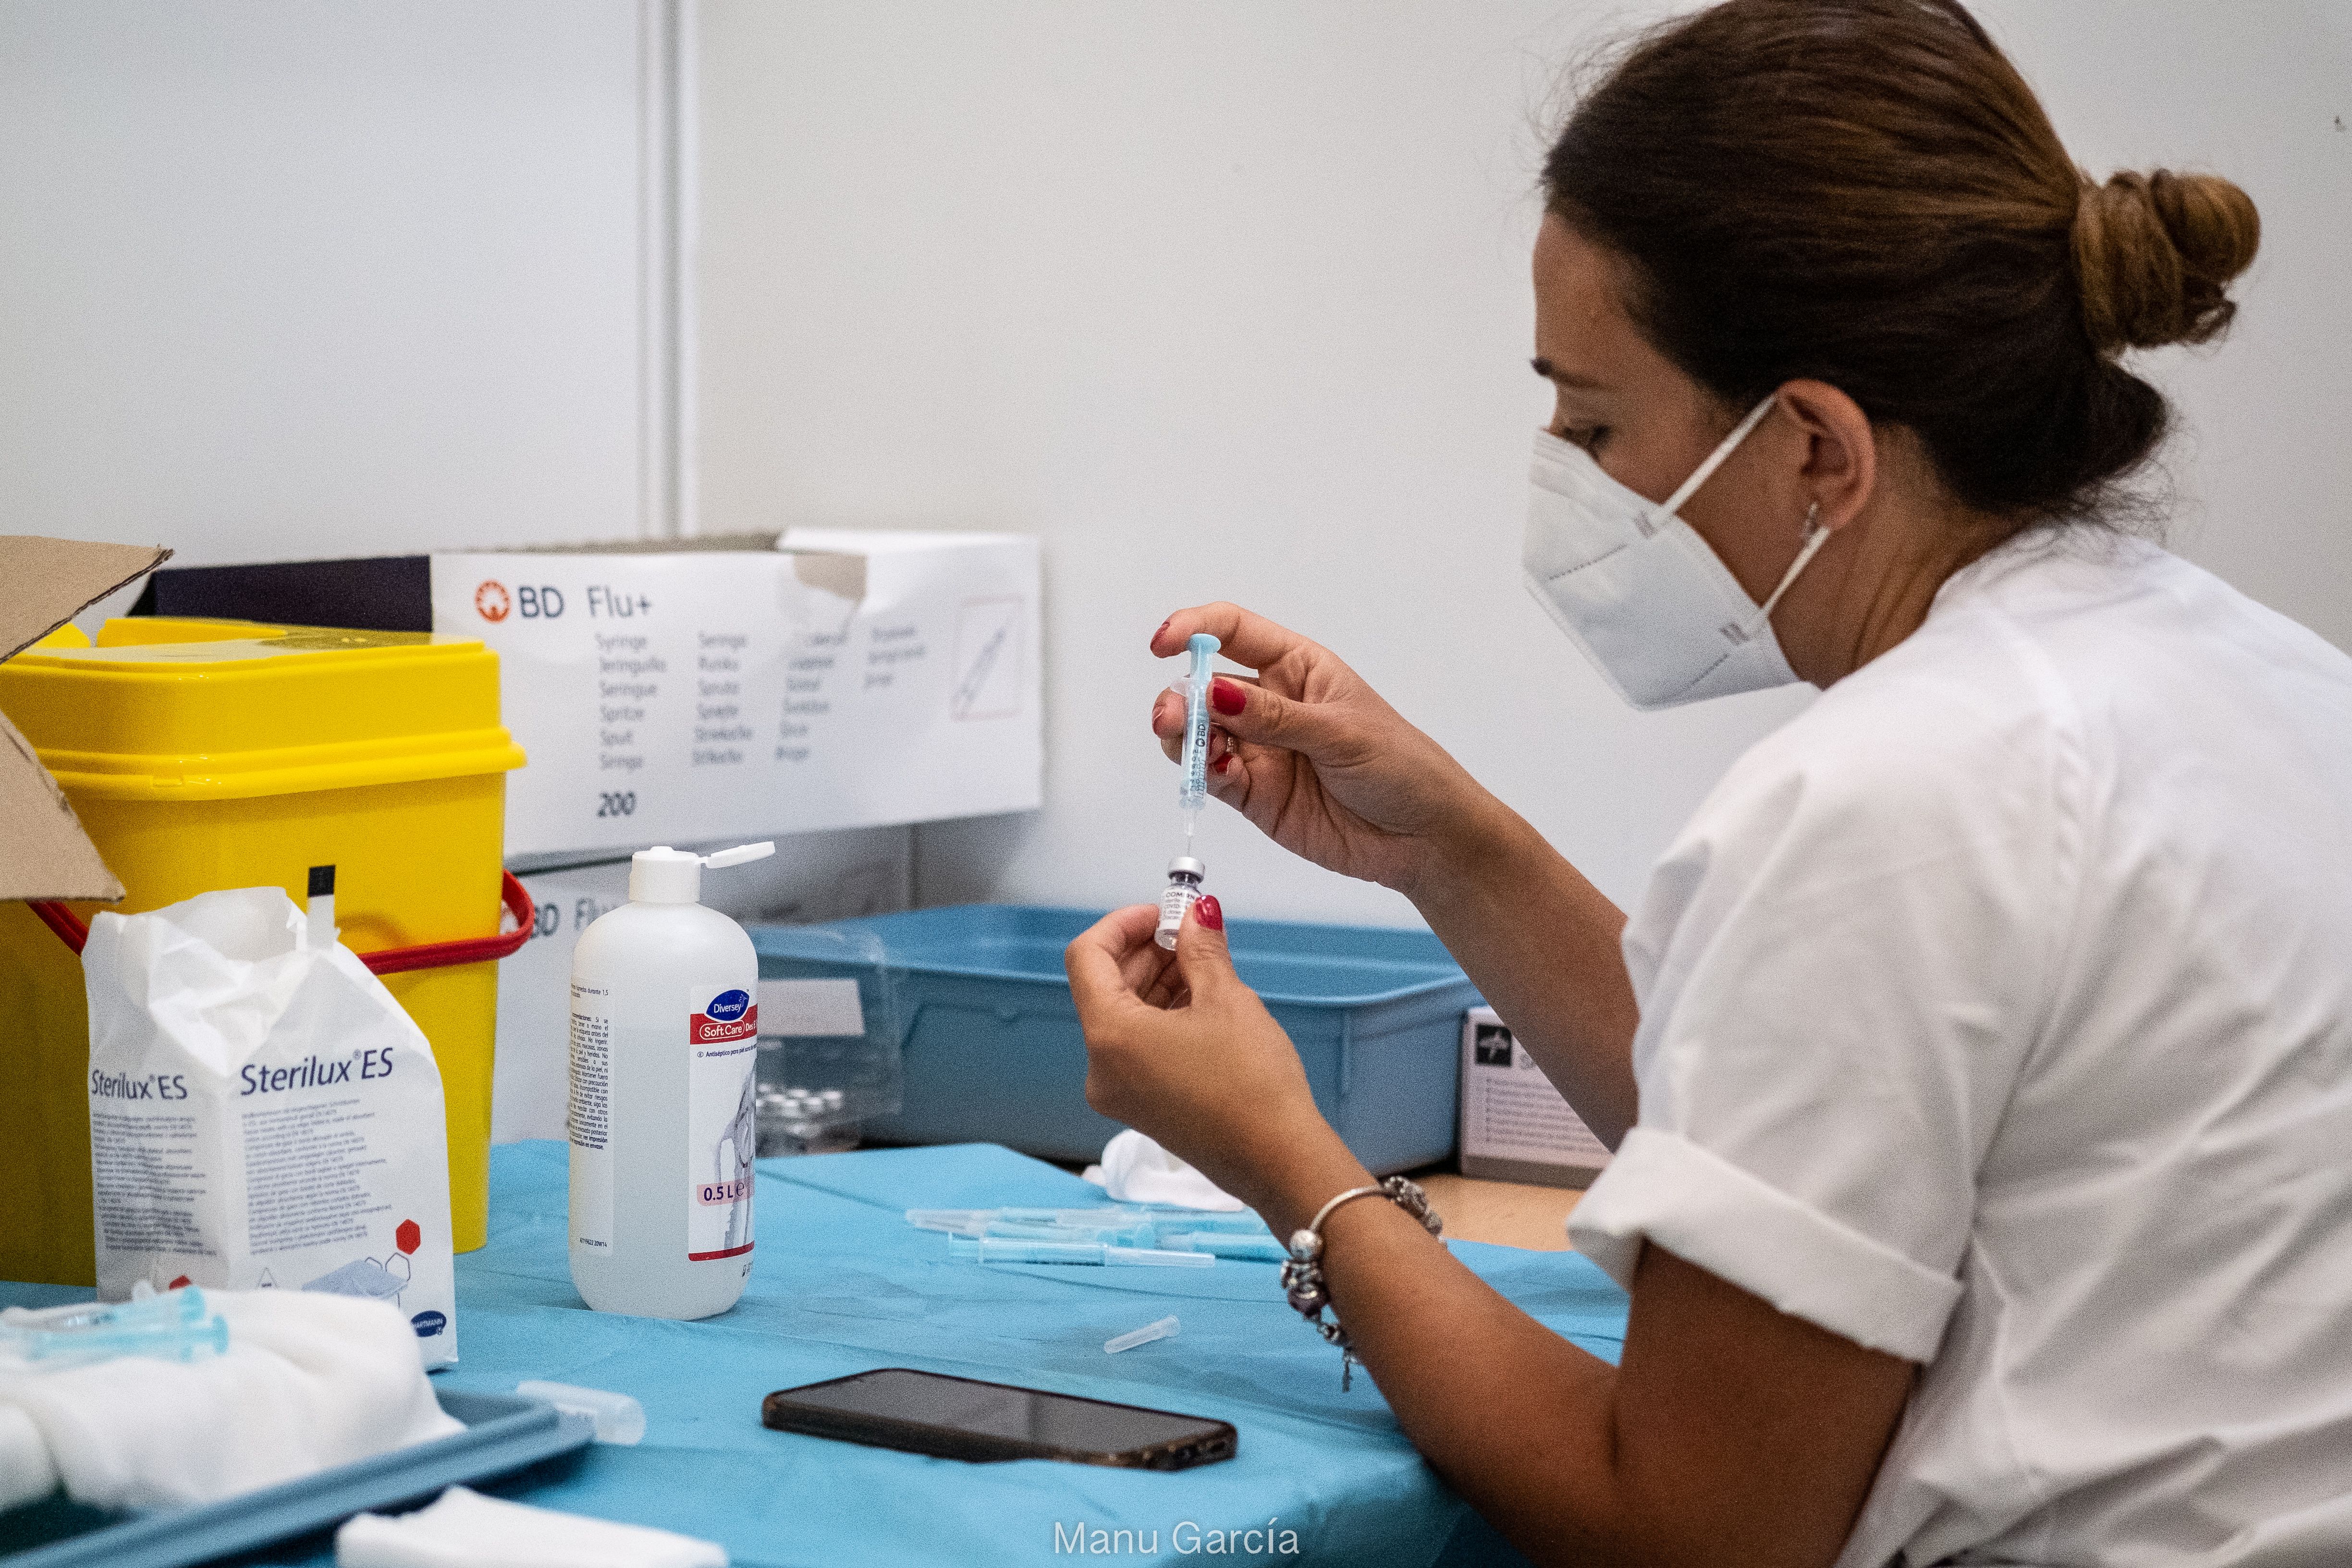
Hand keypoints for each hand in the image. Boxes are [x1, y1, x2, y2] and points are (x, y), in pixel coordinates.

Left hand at [1064, 898, 1363, 1219]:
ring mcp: (1120, 1091)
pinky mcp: (1142, 1105)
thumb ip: (1202, 949)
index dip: (1122, 924)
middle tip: (1191, 931)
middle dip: (1146, 951)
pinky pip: (1138, 1046)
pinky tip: (1202, 1000)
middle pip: (1105, 986)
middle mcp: (1101, 1068)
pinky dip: (1162, 1015)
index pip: (1087, 957)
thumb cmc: (1252, 1086)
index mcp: (1109, 1037)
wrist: (1278, 1160)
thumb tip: (1197, 915)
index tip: (1161, 913)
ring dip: (1157, 981)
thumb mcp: (1227, 999)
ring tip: (1204, 963)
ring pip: (1124, 1016)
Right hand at [1150, 604, 1498, 899]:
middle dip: (1181, 696)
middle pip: (1203, 685)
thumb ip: (1277, 717)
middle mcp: (1271, 704)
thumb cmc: (1402, 768)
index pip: (1233, 632)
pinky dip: (1203, 774)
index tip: (1163, 644)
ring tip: (1194, 749)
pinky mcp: (1255, 794)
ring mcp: (1260, 750)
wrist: (1424, 838)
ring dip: (1184, 736)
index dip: (1193, 629)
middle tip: (1175, 718)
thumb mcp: (1343, 734)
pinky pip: (1214, 777)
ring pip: (1199, 732)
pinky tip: (1218, 775)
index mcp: (1298, 668)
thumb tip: (1216, 692)